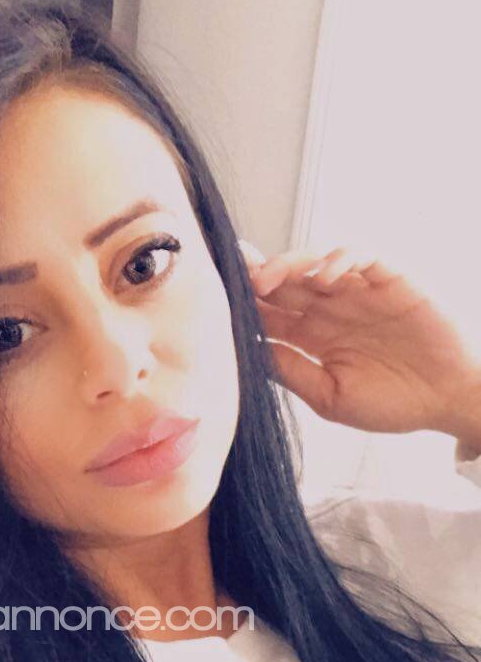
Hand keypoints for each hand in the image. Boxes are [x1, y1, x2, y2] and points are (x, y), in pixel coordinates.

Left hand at [238, 241, 480, 446]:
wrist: (446, 401)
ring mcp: (358, 293)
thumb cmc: (391, 403)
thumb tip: (248, 353)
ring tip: (267, 279)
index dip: (244, 307)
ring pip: (314, 264)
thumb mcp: (330, 397)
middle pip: (284, 284)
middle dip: (255, 278)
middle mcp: (330, 310)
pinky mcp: (389, 281)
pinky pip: (360, 258)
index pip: (269, 314)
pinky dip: (339, 260)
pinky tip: (323, 278)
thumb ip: (291, 373)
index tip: (216, 305)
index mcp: (311, 338)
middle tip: (232, 279)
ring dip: (288, 266)